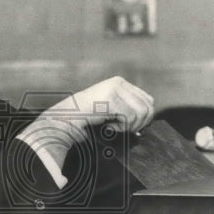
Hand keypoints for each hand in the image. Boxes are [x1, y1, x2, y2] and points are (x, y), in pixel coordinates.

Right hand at [19, 77, 154, 169]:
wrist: (65, 120)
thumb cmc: (85, 119)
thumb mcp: (110, 109)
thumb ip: (127, 109)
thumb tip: (148, 119)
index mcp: (120, 83)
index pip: (148, 100)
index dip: (144, 118)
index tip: (131, 128)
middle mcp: (119, 83)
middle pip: (148, 106)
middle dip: (140, 123)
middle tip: (125, 130)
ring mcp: (114, 89)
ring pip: (141, 112)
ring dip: (130, 126)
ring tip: (115, 127)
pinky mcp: (110, 99)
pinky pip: (130, 117)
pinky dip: (122, 127)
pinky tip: (109, 127)